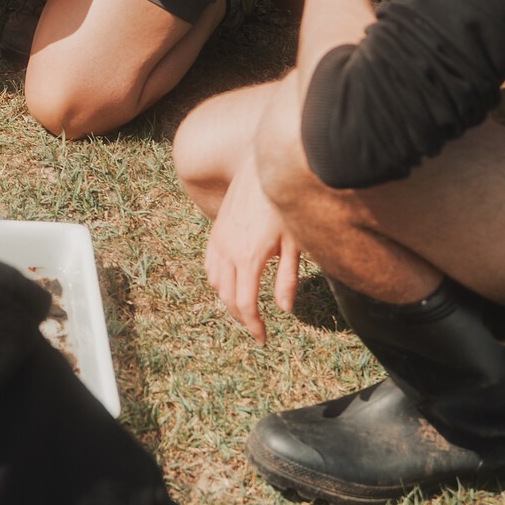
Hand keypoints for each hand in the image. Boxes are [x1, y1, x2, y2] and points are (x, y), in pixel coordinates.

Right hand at [203, 169, 301, 344]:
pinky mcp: (216, 230)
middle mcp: (227, 251)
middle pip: (227, 297)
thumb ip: (287, 277)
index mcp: (248, 257)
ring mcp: (218, 240)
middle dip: (241, 317)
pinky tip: (232, 282)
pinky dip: (218, 280)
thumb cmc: (284, 202)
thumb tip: (283, 308)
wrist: (260, 165)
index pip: (244, 304)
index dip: (253, 326)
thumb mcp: (294, 242)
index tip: (263, 339)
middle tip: (257, 329)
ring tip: (246, 309)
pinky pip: (209, 264)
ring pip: (215, 281)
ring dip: (228, 299)